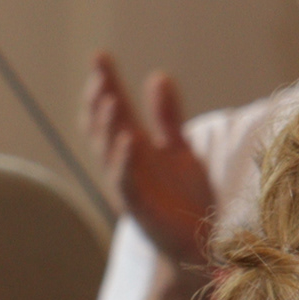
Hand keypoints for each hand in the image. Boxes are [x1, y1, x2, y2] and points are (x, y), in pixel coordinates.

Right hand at [84, 54, 214, 269]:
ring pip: (108, 152)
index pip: (113, 110)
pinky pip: (126, 183)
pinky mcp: (139, 209)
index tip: (100, 55)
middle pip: (102, 127)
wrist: (199, 244)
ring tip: (113, 98)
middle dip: (99, 100)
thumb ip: (167, 116)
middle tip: (100, 73)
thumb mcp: (180, 149)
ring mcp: (128, 186)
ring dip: (109, 125)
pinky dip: (124, 162)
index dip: (105, 84)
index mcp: (133, 148)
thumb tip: (158, 74)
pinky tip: (130, 140)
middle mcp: (124, 165)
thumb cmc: (186, 198)